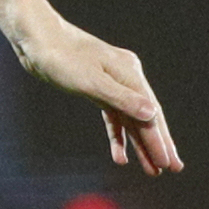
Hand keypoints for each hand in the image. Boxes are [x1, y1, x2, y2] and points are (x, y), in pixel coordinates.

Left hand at [14, 9, 182, 175]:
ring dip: (140, 144)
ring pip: (130, 119)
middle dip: (158, 144)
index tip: (169, 164)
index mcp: (130, 74)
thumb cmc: (60, 57)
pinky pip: (113, 116)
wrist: (35, 38)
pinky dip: (117, 135)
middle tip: (173, 169)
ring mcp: (111, 82)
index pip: (150, 114)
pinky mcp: (96, 87)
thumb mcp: (89, 81)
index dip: (159, 141)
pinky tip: (120, 155)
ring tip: (151, 170)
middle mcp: (126, 77)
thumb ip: (120, 99)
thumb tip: (152, 114)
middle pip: (146, 117)